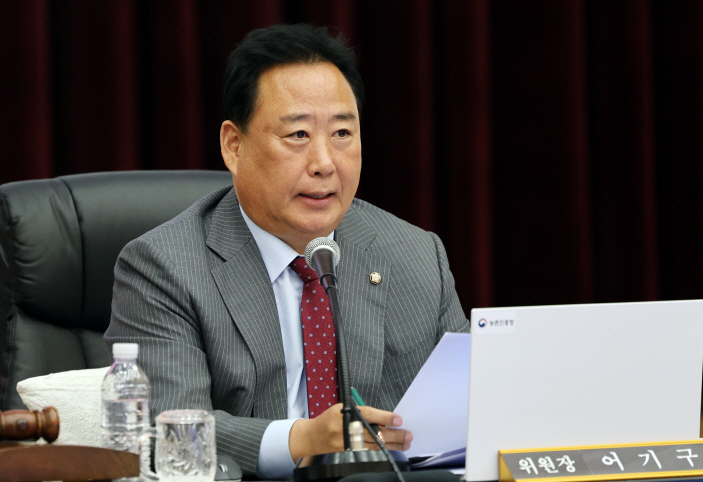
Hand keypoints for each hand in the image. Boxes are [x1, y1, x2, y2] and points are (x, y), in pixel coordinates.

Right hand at [288, 403, 411, 461]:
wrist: (311, 438)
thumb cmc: (329, 420)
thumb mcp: (342, 410)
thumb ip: (362, 413)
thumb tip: (385, 418)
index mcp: (344, 414)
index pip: (368, 414)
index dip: (385, 417)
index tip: (398, 420)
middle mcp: (345, 429)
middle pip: (374, 433)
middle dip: (393, 435)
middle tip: (408, 435)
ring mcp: (346, 445)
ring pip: (374, 446)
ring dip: (392, 445)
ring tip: (405, 443)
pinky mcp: (347, 455)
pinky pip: (368, 455)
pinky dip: (382, 452)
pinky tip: (391, 451)